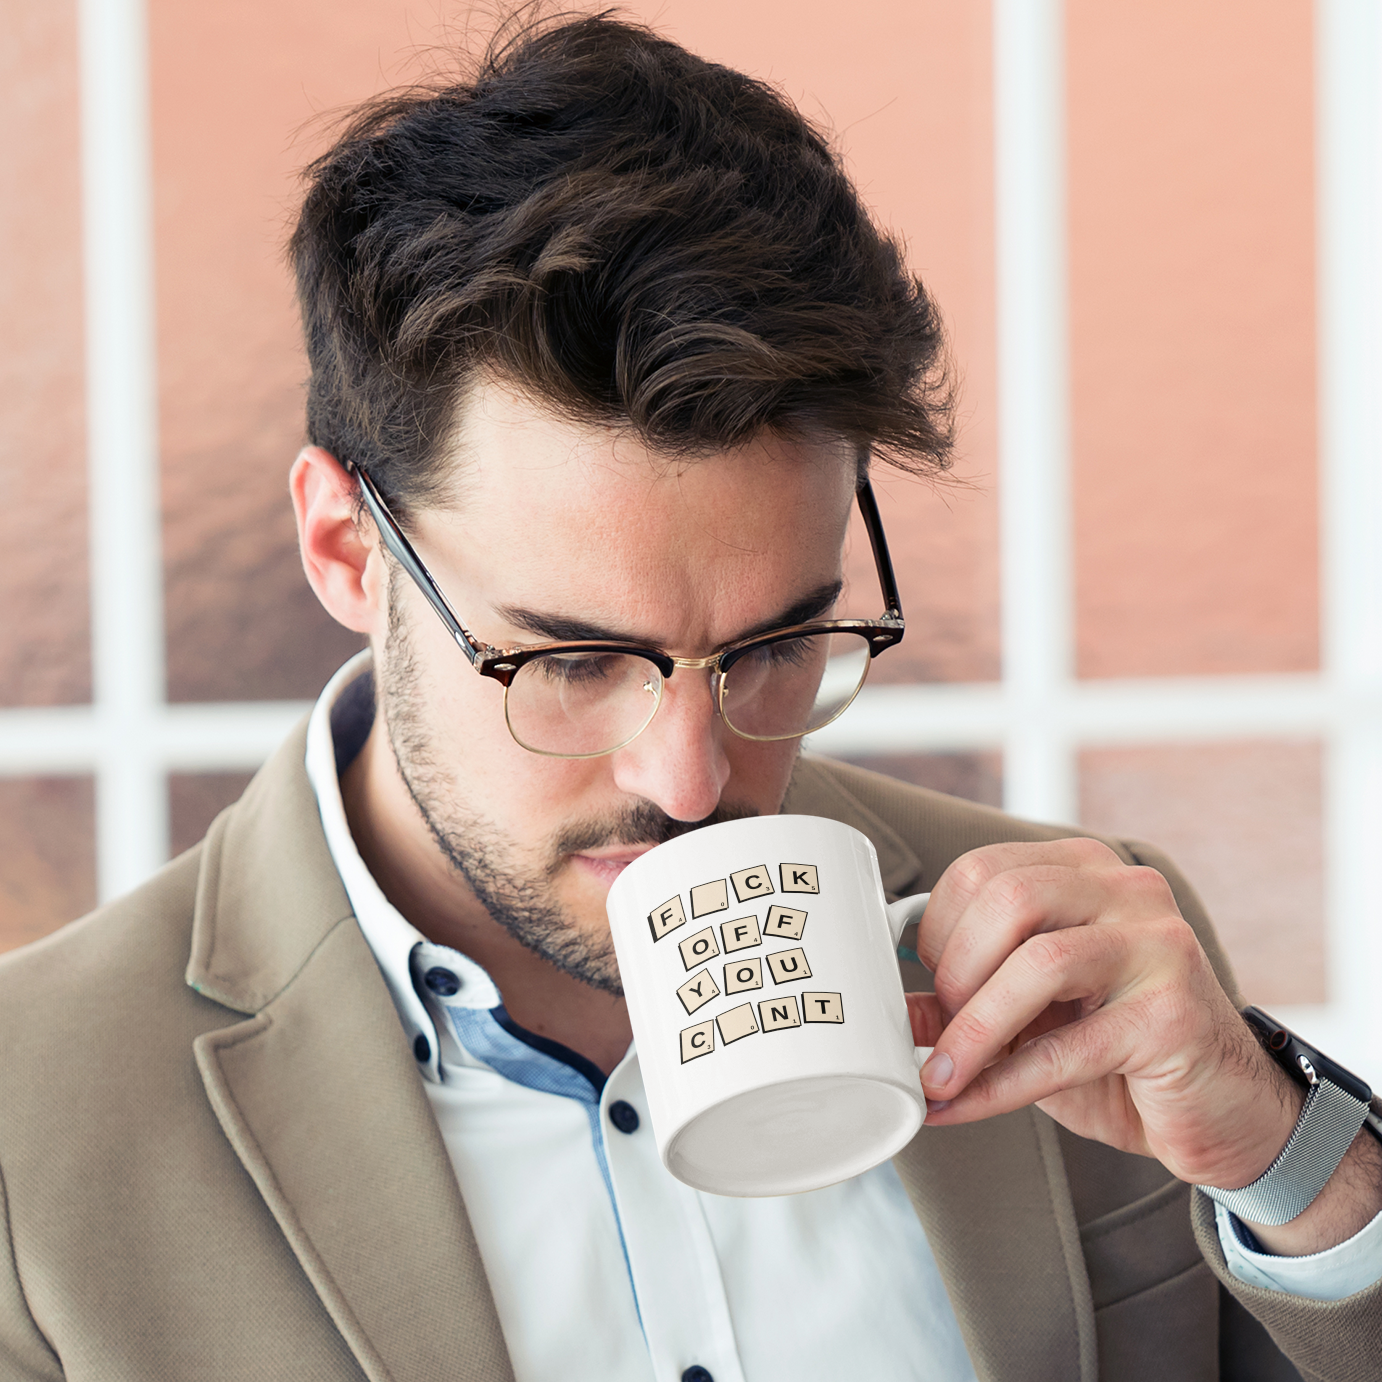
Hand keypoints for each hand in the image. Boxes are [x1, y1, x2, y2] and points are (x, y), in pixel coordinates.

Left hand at [906, 839, 1381, 1252]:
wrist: (1223, 1114)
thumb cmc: (1119, 1054)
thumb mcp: (1030, 1019)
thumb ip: (965, 1002)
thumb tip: (893, 1010)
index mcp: (1086, 872)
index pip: (983, 868)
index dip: (937, 929)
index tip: (923, 986)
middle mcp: (1128, 891)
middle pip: (1008, 897)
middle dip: (954, 971)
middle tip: (936, 1031)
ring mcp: (1159, 946)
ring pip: (1038, 962)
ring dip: (972, 1028)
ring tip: (941, 1073)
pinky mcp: (1173, 1016)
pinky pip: (1066, 1047)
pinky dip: (1001, 1083)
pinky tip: (963, 1105)